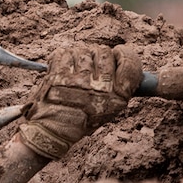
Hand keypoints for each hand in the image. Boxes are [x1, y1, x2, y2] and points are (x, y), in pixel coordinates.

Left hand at [19, 43, 142, 159]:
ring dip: (78, 56)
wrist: (53, 130)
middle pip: (104, 52)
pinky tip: (62, 67)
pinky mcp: (59, 76)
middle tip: (89, 64)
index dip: (123, 55)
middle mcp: (100, 88)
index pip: (129, 64)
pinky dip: (62, 57)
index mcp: (117, 97)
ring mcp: (79, 80)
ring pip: (83, 51)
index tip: (118, 53)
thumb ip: (118, 89)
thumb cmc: (81, 120)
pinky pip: (65, 53)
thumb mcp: (108, 110)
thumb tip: (124, 64)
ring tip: (74, 70)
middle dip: (96, 55)